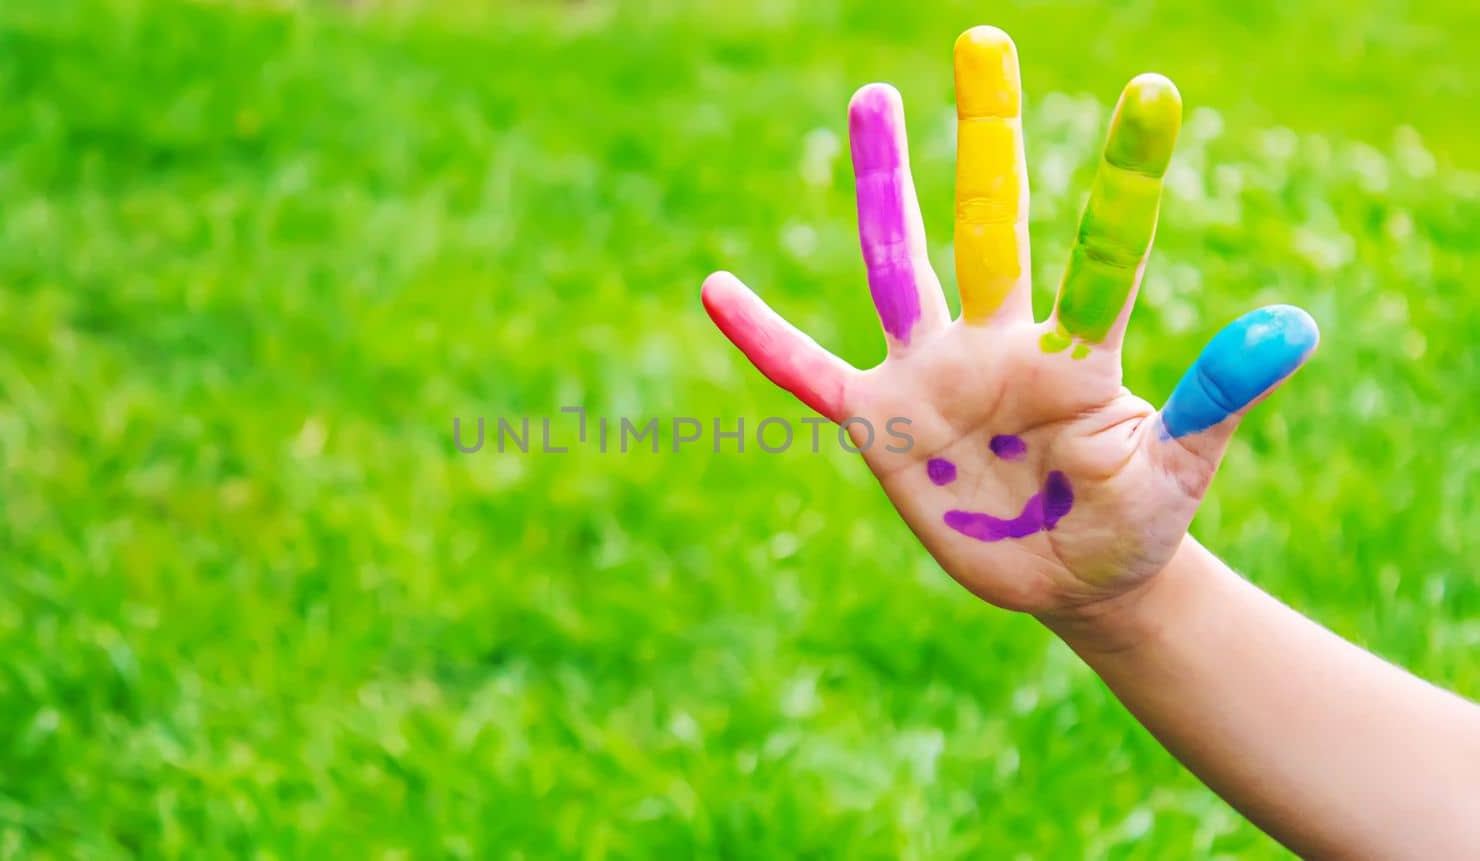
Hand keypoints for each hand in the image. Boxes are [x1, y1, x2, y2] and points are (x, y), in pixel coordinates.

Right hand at [700, 26, 1317, 614]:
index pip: (1103, 252)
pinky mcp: (883, 423)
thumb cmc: (1133, 519)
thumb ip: (1215, 402)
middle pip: (991, 226)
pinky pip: (808, 374)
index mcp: (1079, 353)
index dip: (1125, 179)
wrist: (1077, 578)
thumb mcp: (1178, 471)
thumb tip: (1292, 325)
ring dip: (884, 185)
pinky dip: (765, 338)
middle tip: (982, 41)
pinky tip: (714, 288)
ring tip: (874, 95)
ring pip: (899, 265)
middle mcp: (1002, 342)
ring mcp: (936, 376)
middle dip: (987, 138)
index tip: (1153, 92)